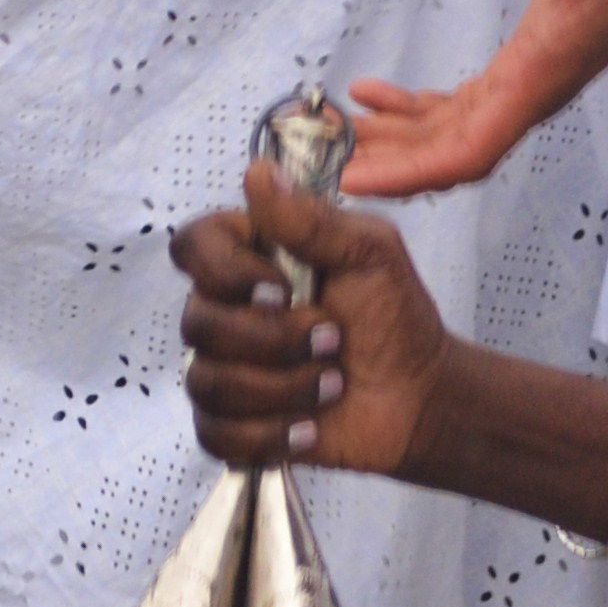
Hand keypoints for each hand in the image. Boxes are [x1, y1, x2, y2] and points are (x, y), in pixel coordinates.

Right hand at [171, 158, 454, 476]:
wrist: (417, 395)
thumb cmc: (395, 315)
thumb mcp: (369, 253)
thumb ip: (312, 219)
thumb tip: (257, 171)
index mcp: (249, 259)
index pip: (190, 247)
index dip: (223, 271)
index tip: (280, 286)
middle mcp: (226, 311)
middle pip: (198, 324)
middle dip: (275, 340)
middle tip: (334, 339)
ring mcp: (223, 369)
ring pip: (208, 383)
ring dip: (283, 388)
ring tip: (333, 384)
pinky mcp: (232, 424)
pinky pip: (215, 434)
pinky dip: (270, 435)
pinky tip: (310, 427)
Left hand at [345, 0, 607, 197]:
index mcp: (540, 74)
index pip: (469, 149)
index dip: (411, 172)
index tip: (352, 179)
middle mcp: (532, 91)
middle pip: (448, 151)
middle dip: (385, 162)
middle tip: (314, 162)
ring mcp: (530, 82)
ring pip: (451, 131)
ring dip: (393, 138)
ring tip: (330, 133)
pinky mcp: (528, 65)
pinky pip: (463, 105)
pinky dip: (414, 107)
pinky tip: (371, 93)